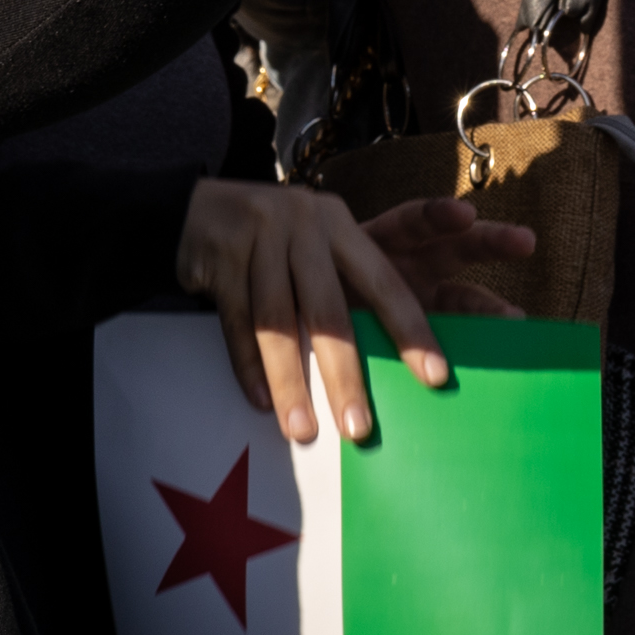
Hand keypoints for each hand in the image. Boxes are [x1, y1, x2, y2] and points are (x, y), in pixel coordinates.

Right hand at [176, 178, 531, 445]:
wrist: (198, 204)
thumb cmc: (279, 240)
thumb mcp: (321, 246)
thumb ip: (355, 287)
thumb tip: (407, 357)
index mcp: (341, 226)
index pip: (385, 283)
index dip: (411, 330)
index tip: (436, 377)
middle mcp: (303, 225)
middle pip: (327, 312)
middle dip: (344, 375)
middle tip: (359, 429)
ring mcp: (258, 237)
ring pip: (276, 323)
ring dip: (290, 383)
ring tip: (303, 430)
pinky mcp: (218, 253)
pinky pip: (237, 321)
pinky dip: (248, 365)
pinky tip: (261, 402)